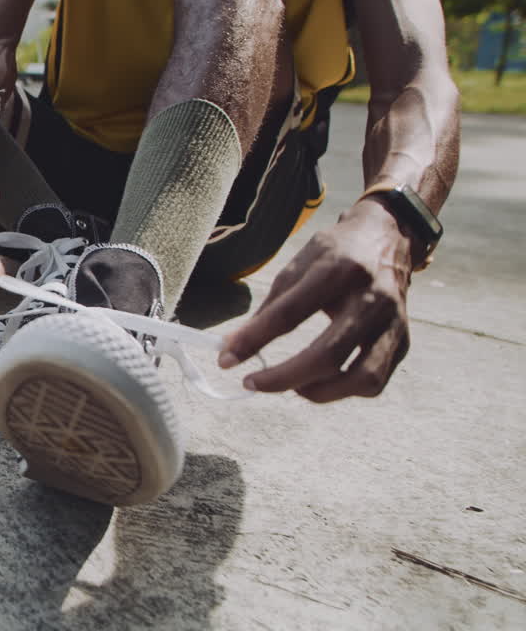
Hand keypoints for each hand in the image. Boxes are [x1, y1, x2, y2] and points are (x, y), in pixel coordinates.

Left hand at [220, 199, 417, 401]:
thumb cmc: (336, 253)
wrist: (390, 238)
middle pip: (328, 354)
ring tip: (292, 387)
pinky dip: (344, 390)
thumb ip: (267, 309)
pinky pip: (374, 382)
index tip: (226, 360)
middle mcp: (372, 298)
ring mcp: (394, 323)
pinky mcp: (403, 341)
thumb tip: (231, 348)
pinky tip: (321, 381)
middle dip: (284, 378)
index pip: (290, 314)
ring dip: (320, 392)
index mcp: (339, 270)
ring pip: (362, 378)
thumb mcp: (297, 267)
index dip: (254, 341)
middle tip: (253, 383)